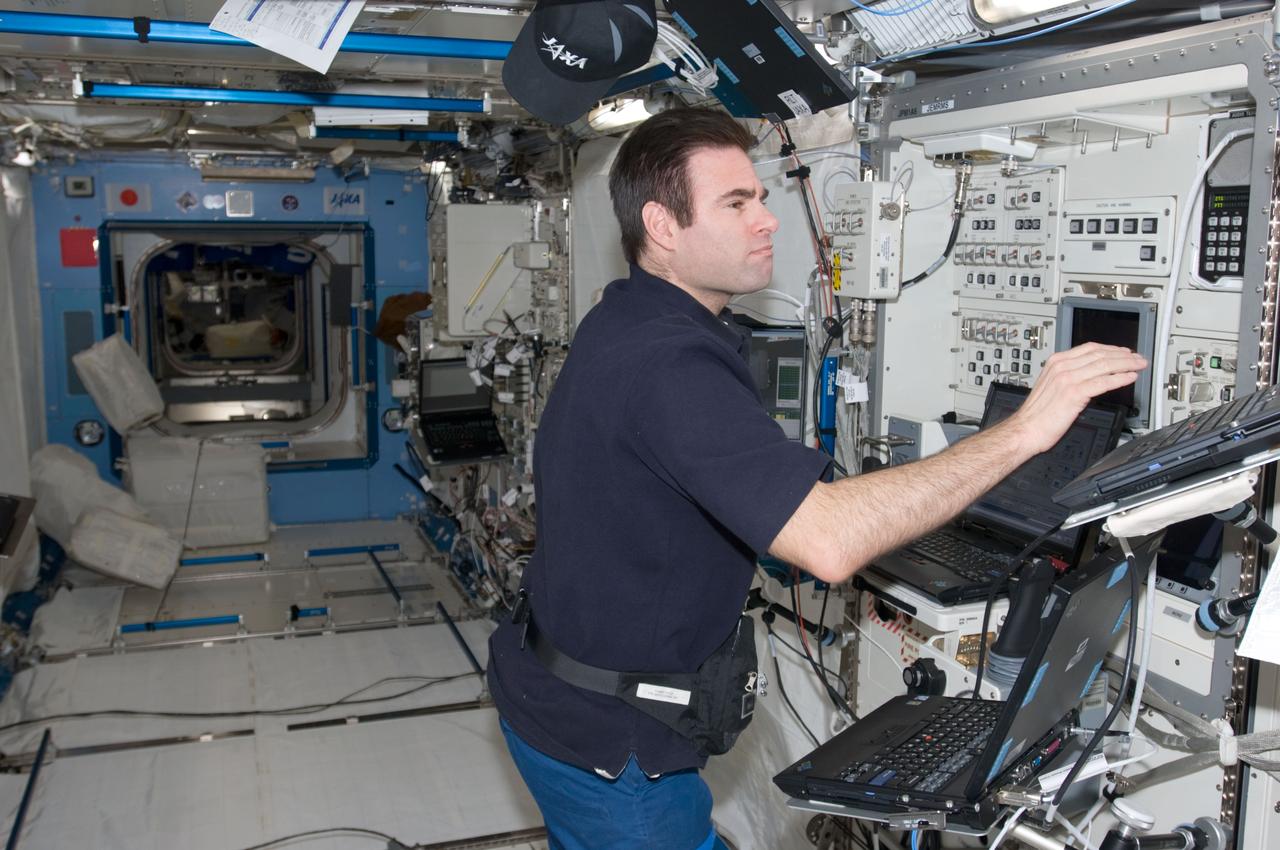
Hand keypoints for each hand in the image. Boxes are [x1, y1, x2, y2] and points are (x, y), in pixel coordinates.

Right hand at [1004, 342, 1146, 453]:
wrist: (1025, 429)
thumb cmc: (1037, 414)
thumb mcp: (1050, 386)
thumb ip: (1068, 376)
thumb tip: (1089, 375)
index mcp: (1055, 362)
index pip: (1089, 348)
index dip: (1111, 349)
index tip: (1123, 353)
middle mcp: (1061, 367)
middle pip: (1100, 355)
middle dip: (1123, 356)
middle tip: (1138, 359)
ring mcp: (1067, 379)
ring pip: (1104, 366)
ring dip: (1126, 365)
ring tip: (1138, 366)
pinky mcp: (1074, 393)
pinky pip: (1103, 382)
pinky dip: (1119, 379)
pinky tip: (1129, 378)